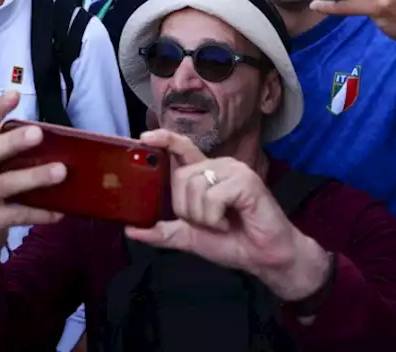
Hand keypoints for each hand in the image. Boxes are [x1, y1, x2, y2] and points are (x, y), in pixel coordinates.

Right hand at [0, 91, 64, 294]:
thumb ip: (14, 155)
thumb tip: (60, 142)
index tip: (15, 94)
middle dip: (12, 142)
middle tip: (38, 133)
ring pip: (6, 184)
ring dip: (34, 177)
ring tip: (60, 171)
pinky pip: (17, 215)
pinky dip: (40, 212)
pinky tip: (60, 211)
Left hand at [126, 131, 331, 301]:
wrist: (265, 258)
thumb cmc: (233, 242)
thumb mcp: (190, 236)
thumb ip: (162, 231)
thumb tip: (130, 230)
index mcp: (205, 174)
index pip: (181, 149)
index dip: (164, 139)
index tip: (144, 137)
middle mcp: (219, 166)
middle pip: (180, 177)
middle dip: (186, 208)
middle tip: (209, 222)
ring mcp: (233, 170)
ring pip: (194, 186)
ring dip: (202, 216)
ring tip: (223, 223)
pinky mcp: (246, 181)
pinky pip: (213, 197)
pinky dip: (216, 218)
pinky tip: (232, 222)